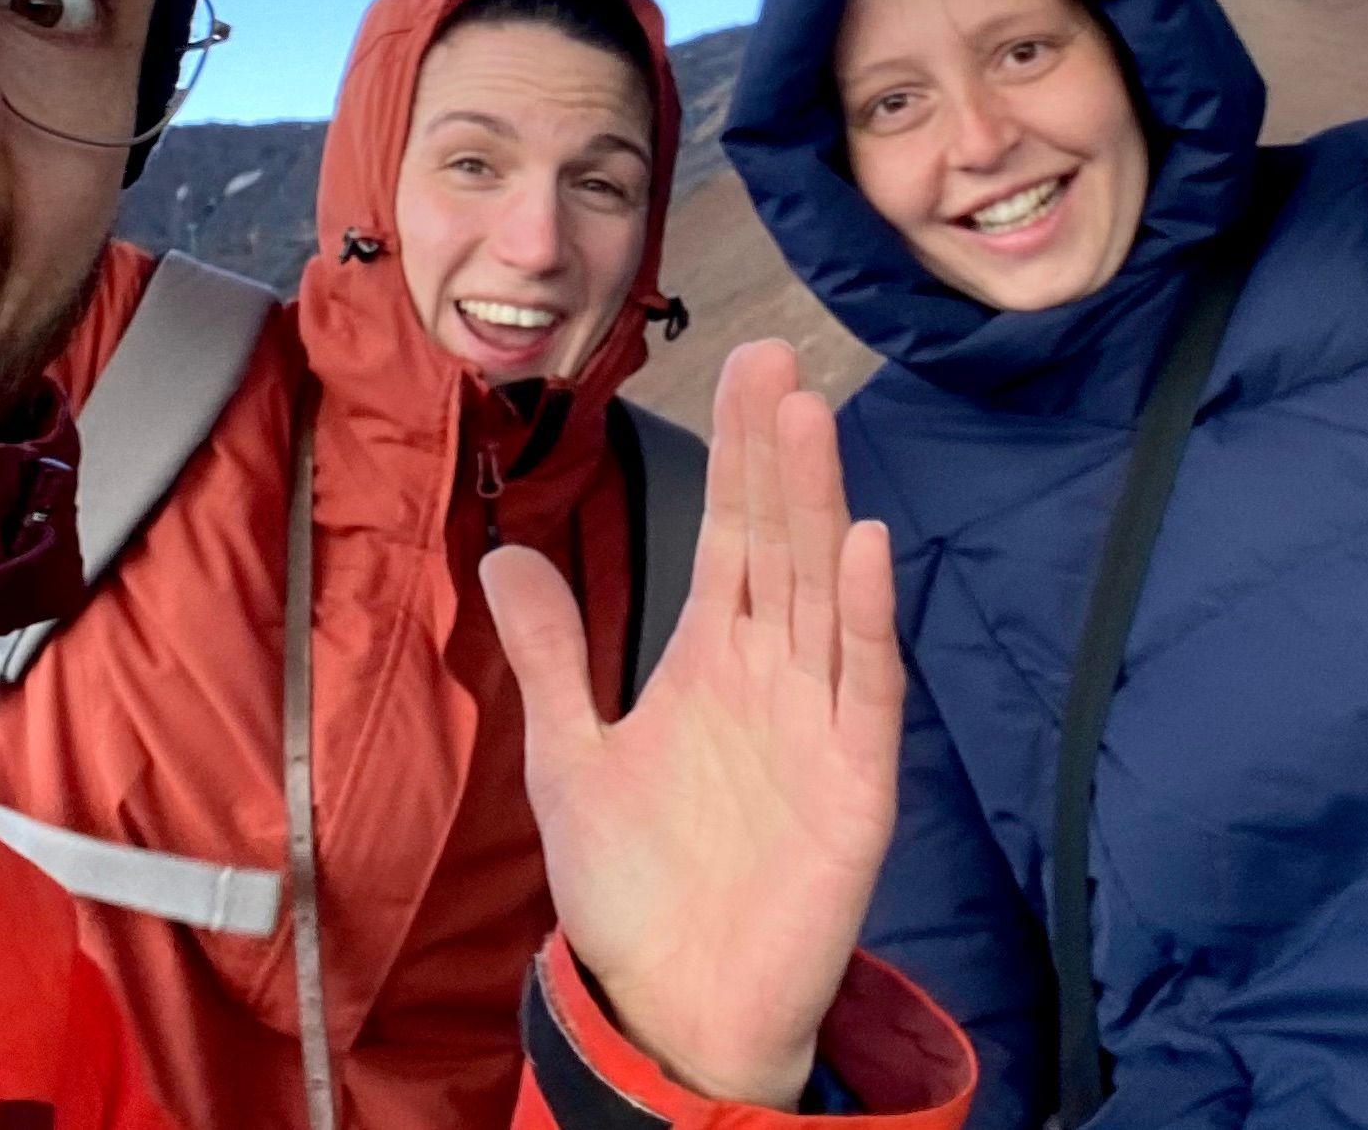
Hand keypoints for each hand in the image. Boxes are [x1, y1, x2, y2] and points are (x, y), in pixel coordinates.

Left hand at [482, 342, 899, 1105]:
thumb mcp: (569, 757)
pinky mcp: (854, 785)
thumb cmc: (635, 890)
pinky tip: (863, 549)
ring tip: (811, 418)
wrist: (676, 1009)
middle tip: (777, 358)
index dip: (739, 452)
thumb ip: (552, 655)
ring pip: (823, 594)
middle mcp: (774, 675)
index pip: (732, 534)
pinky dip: (864, 622)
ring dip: (819, 508)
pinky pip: (863, 690)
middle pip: (780, 542)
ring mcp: (820, 724)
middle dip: (778, 452)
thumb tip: (502, 553)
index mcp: (712, 659)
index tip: (743, 364)